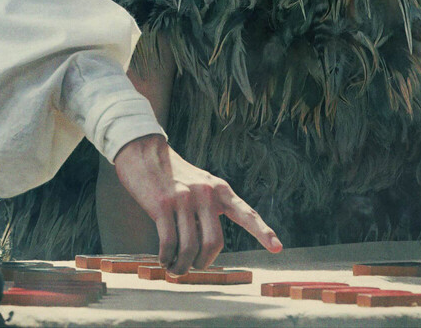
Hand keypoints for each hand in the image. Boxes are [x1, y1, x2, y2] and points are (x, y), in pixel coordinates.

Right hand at [113, 134, 280, 273]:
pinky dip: (166, 257)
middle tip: (194, 267)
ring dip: (182, 266)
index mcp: (219, 189)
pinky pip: (169, 243)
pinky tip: (163, 259)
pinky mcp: (162, 204)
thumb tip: (208, 248)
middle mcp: (206, 193)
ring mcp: (184, 198)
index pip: (246, 213)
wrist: (143, 152)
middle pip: (214, 243)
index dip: (262, 232)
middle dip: (203, 263)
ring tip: (174, 269)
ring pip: (190, 247)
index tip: (277, 248)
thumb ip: (209, 209)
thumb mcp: (199, 185)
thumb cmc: (172, 175)